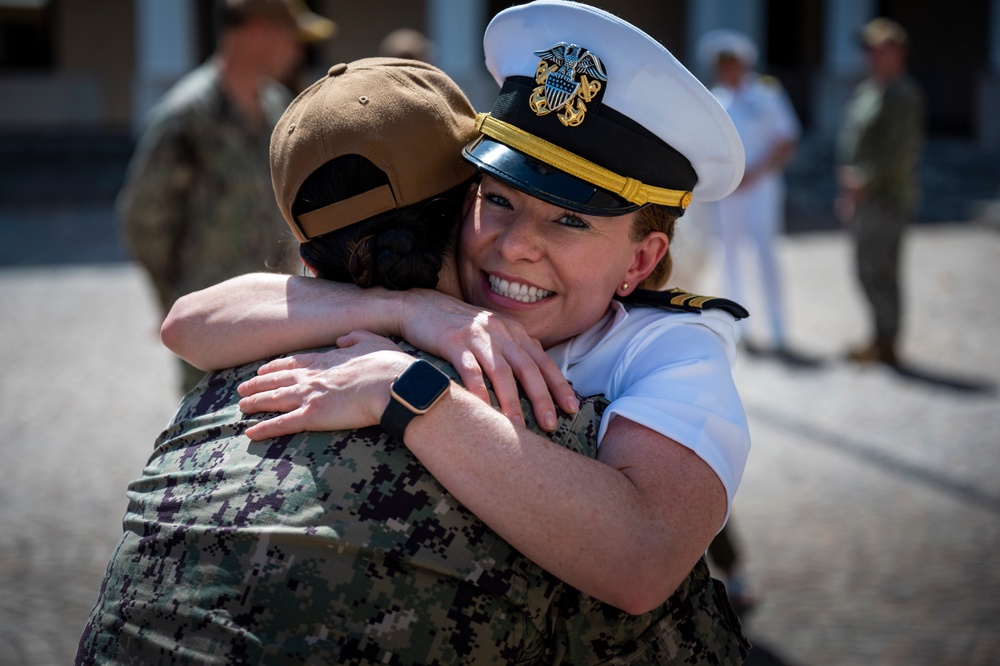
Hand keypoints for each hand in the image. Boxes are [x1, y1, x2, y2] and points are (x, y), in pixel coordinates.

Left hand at [237, 332, 409, 440]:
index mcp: (327, 359)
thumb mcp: (372, 341)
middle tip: (243, 388)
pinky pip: (281, 424)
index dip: (276, 367)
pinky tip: (250, 433)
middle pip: (277, 380)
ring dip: (255, 402)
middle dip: (258, 383)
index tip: (264, 369)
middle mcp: (312, 377)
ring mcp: (310, 396)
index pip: (294, 363)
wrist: (393, 385)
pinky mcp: (312, 416)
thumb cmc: (389, 366)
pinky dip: (264, 428)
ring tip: (240, 405)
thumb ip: (355, 337)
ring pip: (274, 399)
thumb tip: (342, 339)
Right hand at [398, 290, 577, 430]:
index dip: (559, 385)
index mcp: (513, 331)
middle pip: (527, 368)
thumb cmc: (458, 327)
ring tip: (518, 428)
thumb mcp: (492, 333)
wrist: (420, 307)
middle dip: (542, 398)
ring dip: (512, 402)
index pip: (543, 360)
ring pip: (501, 372)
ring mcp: (477, 336)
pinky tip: (483, 410)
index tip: (572, 408)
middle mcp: (500, 332)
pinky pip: (469, 370)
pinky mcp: (452, 341)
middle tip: (551, 424)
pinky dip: (477, 391)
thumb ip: (513, 351)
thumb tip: (535, 380)